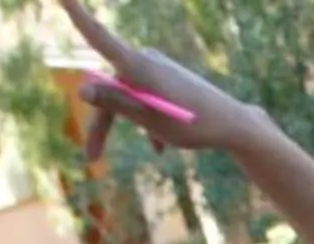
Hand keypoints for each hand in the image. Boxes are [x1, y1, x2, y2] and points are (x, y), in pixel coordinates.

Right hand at [60, 0, 266, 159]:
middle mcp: (146, 59)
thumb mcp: (150, 119)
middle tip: (92, 157)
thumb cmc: (192, 124)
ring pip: (130, 96)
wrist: (233, 124)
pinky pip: (147, 97)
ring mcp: (157, 67)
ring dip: (133, 123)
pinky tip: (162, 145)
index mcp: (139, 65)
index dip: (79, 17)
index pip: (101, 39)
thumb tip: (83, 88)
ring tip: (158, 147)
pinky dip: (150, 120)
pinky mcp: (167, 77)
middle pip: (111, 87)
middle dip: (103, 123)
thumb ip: (116, 102)